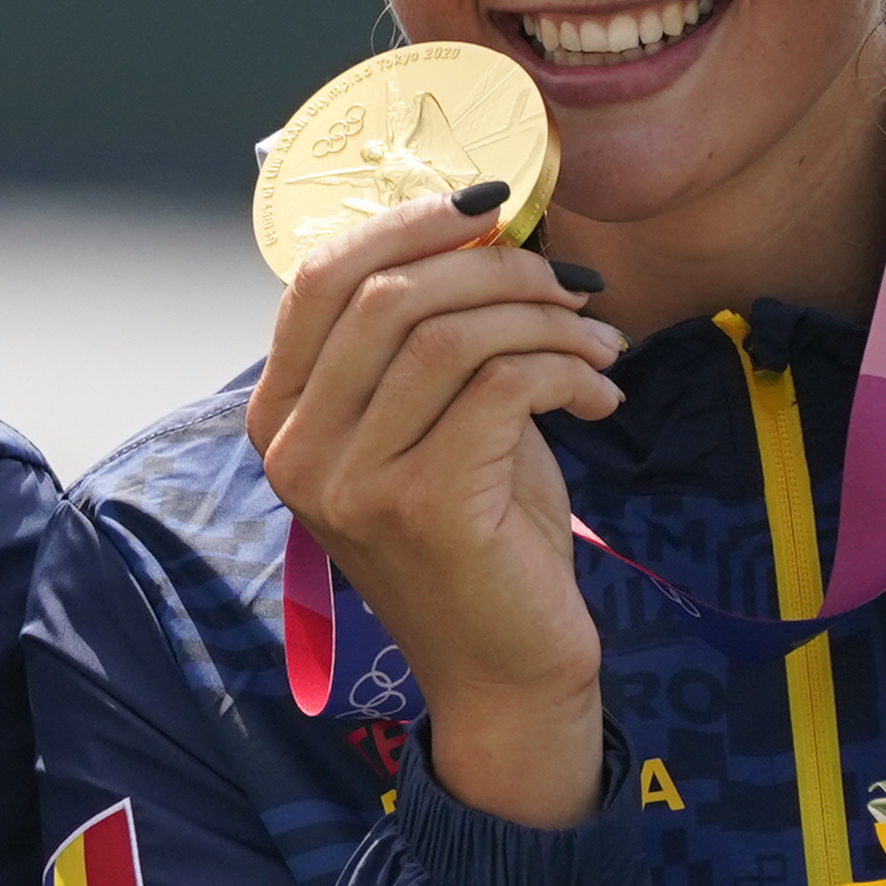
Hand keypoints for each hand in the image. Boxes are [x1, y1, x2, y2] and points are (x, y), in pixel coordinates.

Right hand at [246, 186, 622, 828]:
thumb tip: (485, 230)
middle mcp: (297, 449)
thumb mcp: (434, 427)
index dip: (407, 222)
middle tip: (570, 283)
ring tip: (601, 340)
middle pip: (388, 293)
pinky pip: (504, 385)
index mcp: (281, 419)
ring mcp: (352, 481)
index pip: (320, 278)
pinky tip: (603, 394)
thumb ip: (428, 342)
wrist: (505, 677)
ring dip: (546, 318)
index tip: (491, 207)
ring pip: (451, 333)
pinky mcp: (424, 506)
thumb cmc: (481, 543)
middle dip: (496, 267)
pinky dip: (569, 370)